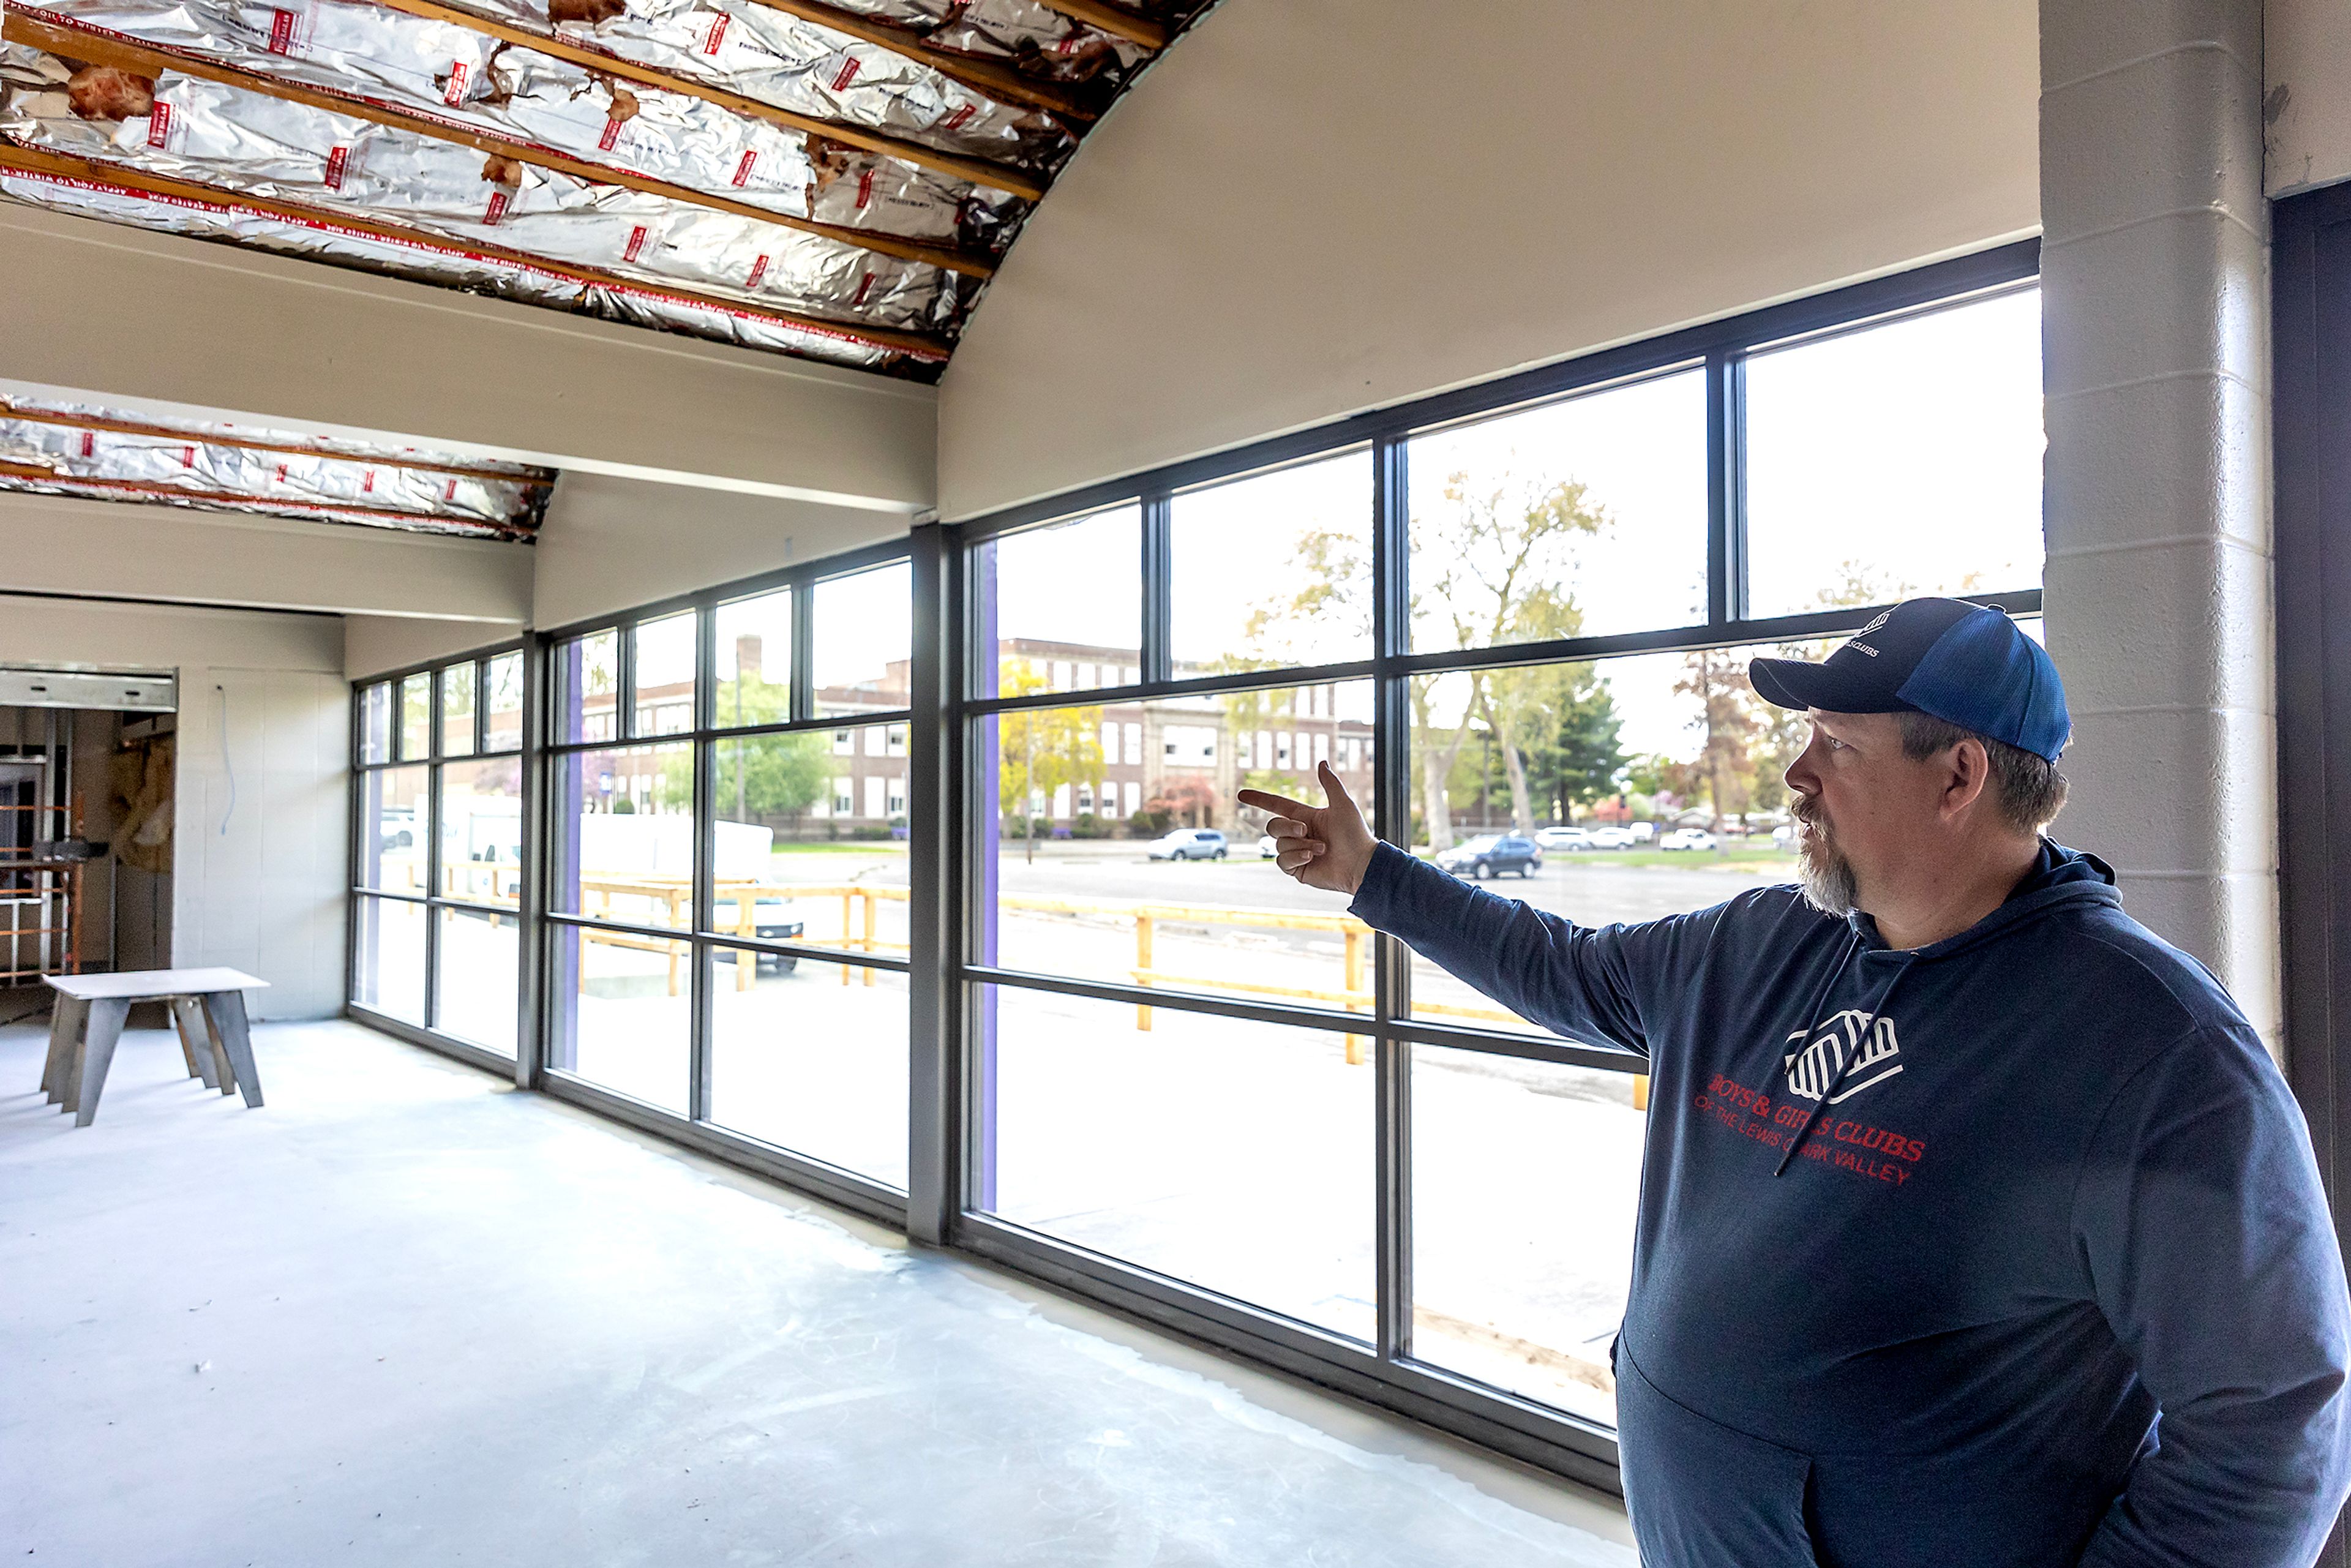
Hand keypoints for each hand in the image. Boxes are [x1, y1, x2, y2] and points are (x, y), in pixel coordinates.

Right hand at [1238, 762, 1375, 895]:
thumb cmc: (1356, 834)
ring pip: (1279, 844)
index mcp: (1306, 817)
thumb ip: (1330, 784)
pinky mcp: (1297, 869)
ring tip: (1322, 850)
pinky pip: (1282, 861)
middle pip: (1273, 826)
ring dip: (1300, 845)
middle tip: (1306, 831)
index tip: (1242, 795)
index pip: (1277, 806)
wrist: (1361, 865)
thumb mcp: (1343, 805)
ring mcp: (1297, 852)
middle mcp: (1299, 835)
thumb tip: (1322, 763)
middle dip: (1287, 827)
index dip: (1259, 799)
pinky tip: (1312, 859)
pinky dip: (1296, 857)